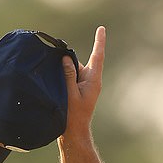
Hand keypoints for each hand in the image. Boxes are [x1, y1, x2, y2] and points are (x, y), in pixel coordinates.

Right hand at [60, 26, 105, 140]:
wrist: (75, 133)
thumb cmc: (73, 116)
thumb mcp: (70, 93)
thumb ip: (68, 74)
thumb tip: (67, 58)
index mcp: (93, 81)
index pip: (97, 56)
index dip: (99, 42)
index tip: (101, 29)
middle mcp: (91, 80)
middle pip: (79, 62)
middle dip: (69, 63)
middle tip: (65, 82)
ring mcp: (86, 85)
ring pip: (73, 69)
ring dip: (65, 73)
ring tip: (63, 91)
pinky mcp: (80, 89)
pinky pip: (71, 76)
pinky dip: (64, 78)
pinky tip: (60, 88)